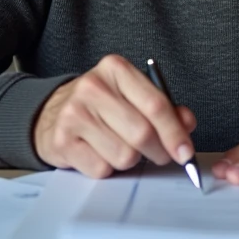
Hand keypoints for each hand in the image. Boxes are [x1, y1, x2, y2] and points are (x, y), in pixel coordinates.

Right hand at [33, 54, 196, 177]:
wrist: (51, 113)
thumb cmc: (100, 105)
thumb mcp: (132, 95)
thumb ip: (163, 108)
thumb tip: (187, 124)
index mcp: (116, 69)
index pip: (156, 105)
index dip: (175, 133)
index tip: (186, 152)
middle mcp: (93, 87)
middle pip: (142, 133)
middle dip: (158, 152)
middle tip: (159, 156)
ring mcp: (74, 113)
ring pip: (124, 155)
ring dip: (130, 161)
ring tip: (119, 148)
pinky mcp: (62, 141)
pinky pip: (101, 169)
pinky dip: (107, 169)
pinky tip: (99, 153)